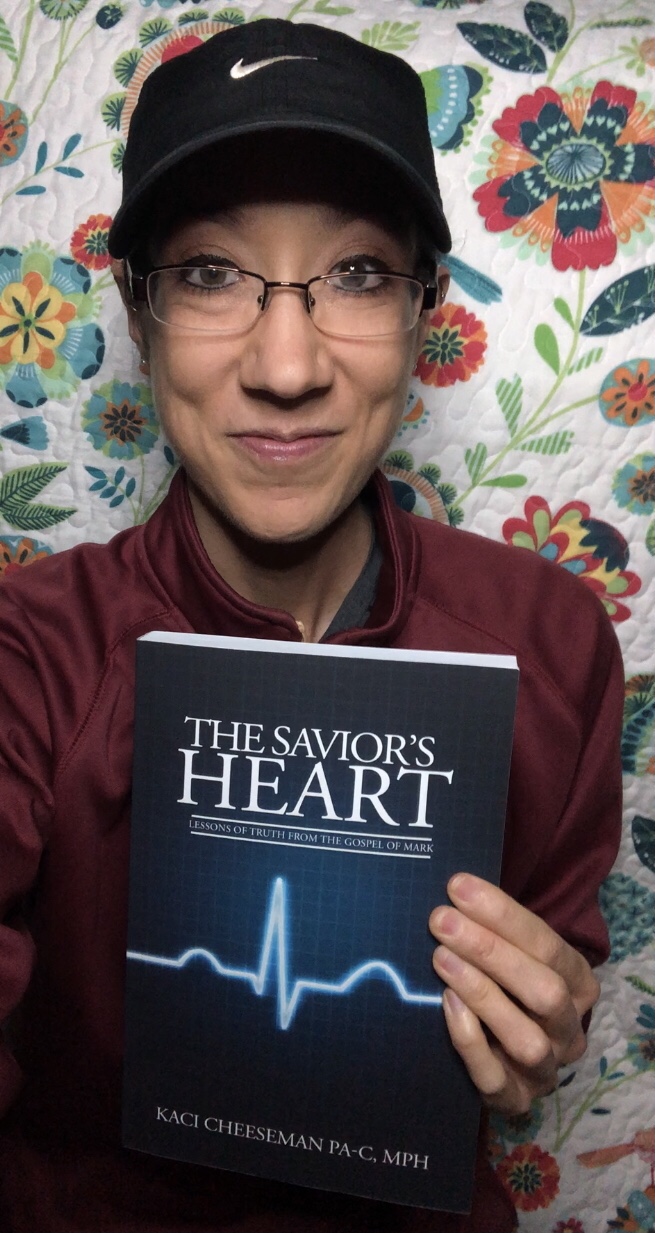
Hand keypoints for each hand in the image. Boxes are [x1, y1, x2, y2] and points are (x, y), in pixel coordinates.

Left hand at [429, 873, 599, 1114]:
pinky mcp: (514, 1099)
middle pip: (544, 990)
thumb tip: (455, 889)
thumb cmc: (501, 985)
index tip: (458, 888)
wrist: (496, 1054)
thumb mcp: (509, 955)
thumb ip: (494, 930)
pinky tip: (447, 1004)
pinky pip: (494, 1077)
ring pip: (527, 1039)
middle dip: (490, 950)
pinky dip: (469, 1040)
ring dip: (483, 994)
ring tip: (441, 958)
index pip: (548, 945)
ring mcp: (545, 1069)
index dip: (503, 914)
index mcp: (578, 984)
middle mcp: (570, 1029)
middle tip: (441, 920)